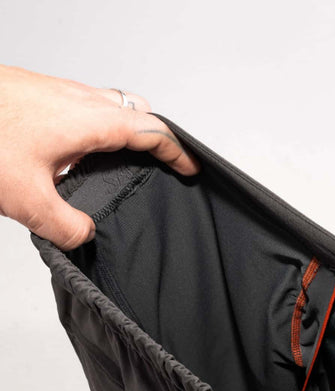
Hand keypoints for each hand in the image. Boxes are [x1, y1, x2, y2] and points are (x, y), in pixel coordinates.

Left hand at [0, 65, 200, 249]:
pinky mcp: (39, 94)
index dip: (176, 152)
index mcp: (90, 122)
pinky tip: (76, 155)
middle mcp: (80, 100)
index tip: (190, 168)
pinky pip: (84, 106)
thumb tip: (84, 235)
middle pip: (136, 111)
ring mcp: (59, 92)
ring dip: (125, 130)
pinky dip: (97, 127)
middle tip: (161, 163)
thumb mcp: (27, 199)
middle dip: (155, 136)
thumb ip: (65, 226)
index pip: (151, 131)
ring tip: (122, 162)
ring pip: (110, 105)